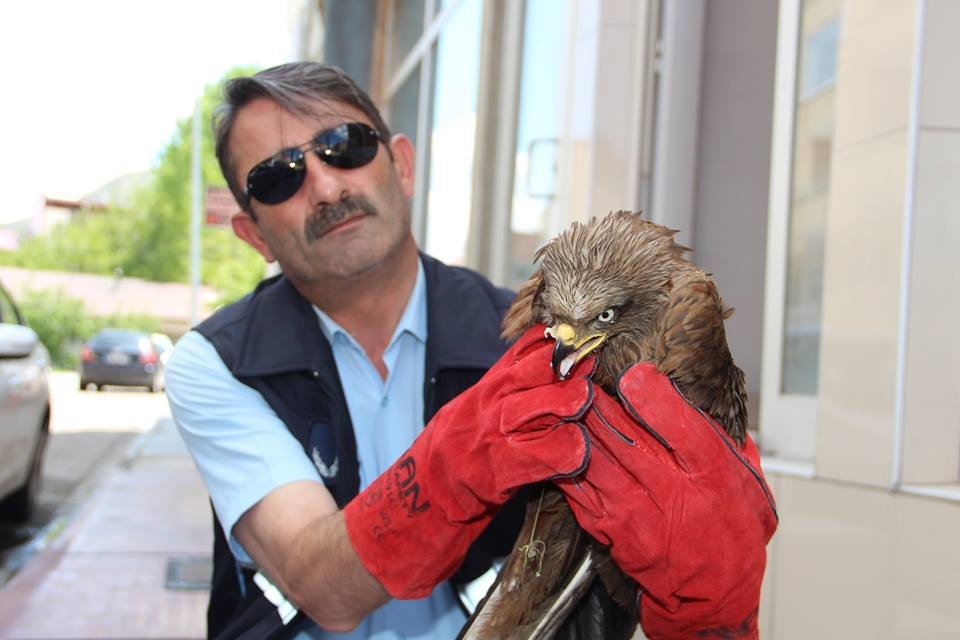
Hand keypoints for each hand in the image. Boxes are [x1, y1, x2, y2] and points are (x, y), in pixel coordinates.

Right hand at [344, 324, 594, 598]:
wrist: (423, 493)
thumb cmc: (460, 448)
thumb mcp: (480, 404)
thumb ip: (511, 382)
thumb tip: (549, 357)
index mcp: (491, 383)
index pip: (530, 345)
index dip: (561, 338)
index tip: (584, 338)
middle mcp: (493, 401)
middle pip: (543, 367)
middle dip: (574, 365)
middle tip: (592, 368)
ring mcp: (497, 433)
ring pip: (549, 403)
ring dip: (574, 403)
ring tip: (585, 407)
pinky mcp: (502, 468)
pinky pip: (548, 453)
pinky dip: (569, 452)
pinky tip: (576, 453)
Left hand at [555, 362, 777, 638]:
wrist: (712, 595)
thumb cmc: (732, 531)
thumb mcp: (750, 481)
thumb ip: (727, 439)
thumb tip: (708, 392)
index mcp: (712, 474)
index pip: (684, 428)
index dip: (654, 396)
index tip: (634, 372)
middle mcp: (672, 491)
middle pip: (626, 437)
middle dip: (598, 400)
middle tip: (580, 373)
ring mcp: (636, 511)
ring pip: (595, 456)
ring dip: (576, 425)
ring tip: (562, 397)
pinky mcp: (610, 527)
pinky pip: (578, 487)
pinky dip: (564, 459)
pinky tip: (556, 437)